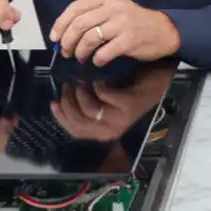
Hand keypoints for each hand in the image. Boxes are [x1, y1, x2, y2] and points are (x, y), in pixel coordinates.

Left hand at [50, 0, 180, 65]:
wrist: (164, 30)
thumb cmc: (135, 22)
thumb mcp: (115, 10)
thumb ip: (93, 16)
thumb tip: (65, 34)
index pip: (75, 8)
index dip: (61, 23)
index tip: (55, 37)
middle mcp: (113, 7)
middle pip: (79, 24)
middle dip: (68, 41)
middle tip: (66, 52)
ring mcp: (122, 23)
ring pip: (89, 39)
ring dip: (80, 52)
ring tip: (81, 58)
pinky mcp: (129, 40)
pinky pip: (104, 52)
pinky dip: (97, 59)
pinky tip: (98, 61)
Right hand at [51, 64, 174, 141]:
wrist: (155, 81)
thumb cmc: (128, 89)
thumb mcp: (105, 102)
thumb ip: (87, 105)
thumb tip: (63, 98)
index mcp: (103, 132)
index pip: (75, 131)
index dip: (62, 117)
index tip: (54, 101)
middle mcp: (111, 130)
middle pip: (79, 122)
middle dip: (68, 103)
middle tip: (67, 86)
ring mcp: (121, 120)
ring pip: (90, 110)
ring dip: (81, 93)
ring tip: (81, 80)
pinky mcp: (129, 107)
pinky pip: (104, 96)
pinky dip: (98, 85)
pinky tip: (98, 78)